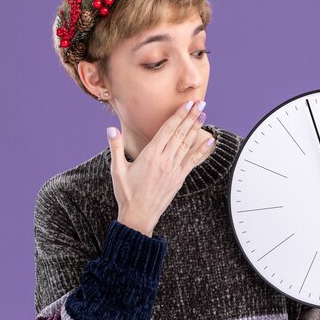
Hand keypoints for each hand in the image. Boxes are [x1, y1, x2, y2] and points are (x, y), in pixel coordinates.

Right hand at [106, 100, 210, 236]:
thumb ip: (116, 147)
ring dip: (196, 128)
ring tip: (204, 114)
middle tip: (200, 103)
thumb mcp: (117, 170)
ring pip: (187, 144)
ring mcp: (174, 170)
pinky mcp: (179, 179)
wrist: (139, 216)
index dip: (178, 115)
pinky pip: (192, 161)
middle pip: (180, 134)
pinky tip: (209, 141)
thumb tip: (110, 129)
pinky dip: (202, 150)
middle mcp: (164, 160)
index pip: (167, 130)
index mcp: (150, 155)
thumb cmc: (127, 194)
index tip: (186, 104)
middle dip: (191, 117)